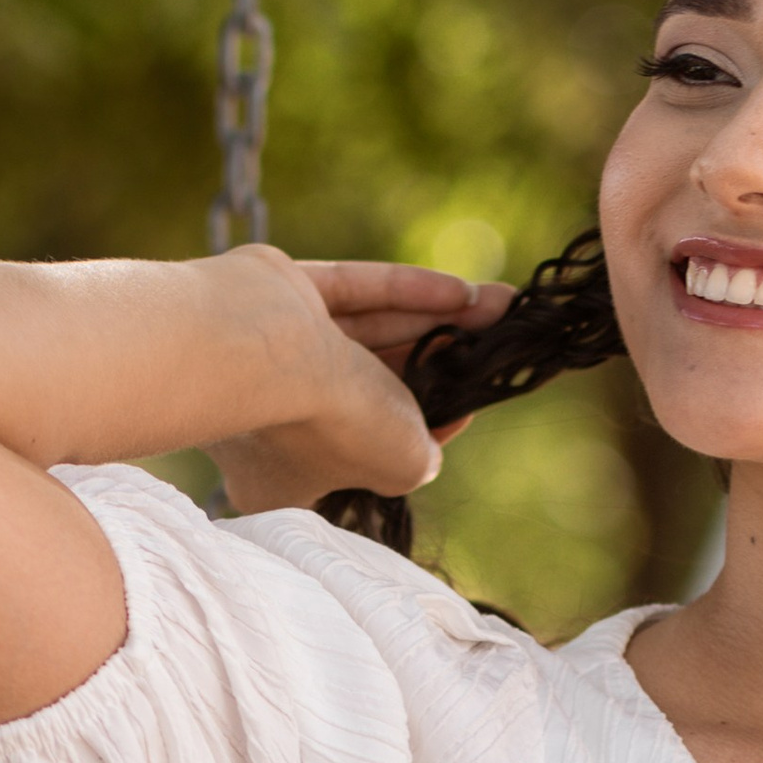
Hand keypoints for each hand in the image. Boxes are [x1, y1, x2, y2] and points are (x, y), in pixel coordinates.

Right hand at [206, 253, 508, 513]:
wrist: (262, 355)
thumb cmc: (329, 428)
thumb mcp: (401, 467)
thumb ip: (419, 458)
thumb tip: (427, 444)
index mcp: (287, 472)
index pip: (362, 454)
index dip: (416, 435)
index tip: (461, 412)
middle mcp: (273, 414)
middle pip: (370, 384)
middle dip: (436, 362)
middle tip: (492, 348)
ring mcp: (268, 348)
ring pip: (367, 331)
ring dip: (436, 319)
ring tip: (499, 308)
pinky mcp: (276, 290)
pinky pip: (353, 290)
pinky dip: (407, 291)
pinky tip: (463, 292)